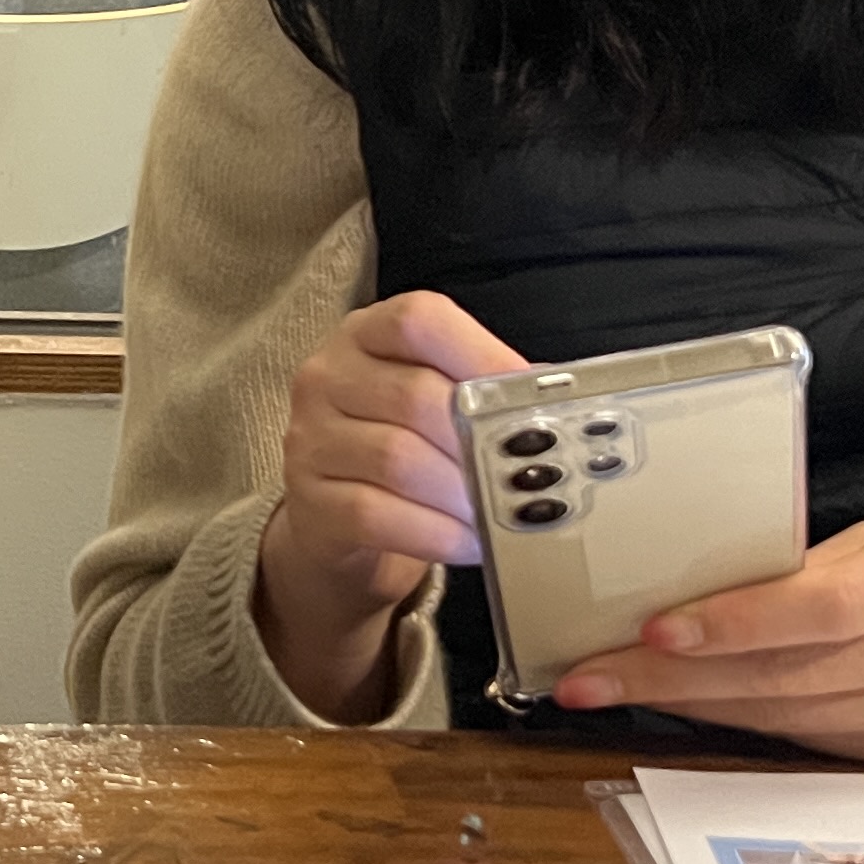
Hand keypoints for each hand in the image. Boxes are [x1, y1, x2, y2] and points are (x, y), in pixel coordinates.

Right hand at [252, 292, 524, 722]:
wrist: (337, 525)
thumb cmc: (403, 450)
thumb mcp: (434, 405)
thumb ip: (482, 390)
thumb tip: (555, 394)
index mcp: (366, 334)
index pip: (418, 321)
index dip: (482, 354)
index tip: (530, 397)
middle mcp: (328, 376)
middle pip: (413, 396)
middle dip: (479, 441)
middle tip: (528, 472)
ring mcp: (309, 440)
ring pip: (396, 459)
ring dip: (462, 491)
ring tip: (504, 511)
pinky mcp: (309, 503)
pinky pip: (377, 515)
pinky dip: (437, 532)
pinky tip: (471, 542)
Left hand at [550, 514, 863, 764]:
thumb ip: (825, 568)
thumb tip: (720, 590)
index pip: (819, 610)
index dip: (735, 623)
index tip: (658, 626)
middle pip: (778, 676)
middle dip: (669, 677)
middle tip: (584, 674)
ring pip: (782, 717)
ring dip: (688, 706)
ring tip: (608, 690)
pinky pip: (809, 741)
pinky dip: (741, 725)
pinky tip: (685, 710)